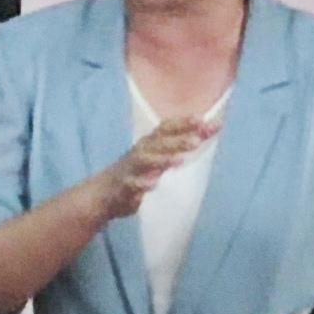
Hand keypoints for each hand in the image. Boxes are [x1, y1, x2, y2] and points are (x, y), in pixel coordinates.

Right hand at [96, 111, 217, 225]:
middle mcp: (141, 151)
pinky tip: (154, 184)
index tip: (202, 119)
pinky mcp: (124, 186)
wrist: (104, 193)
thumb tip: (209, 130)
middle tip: (197, 140)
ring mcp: (131, 168)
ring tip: (180, 160)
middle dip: (178, 140)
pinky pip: (132, 183)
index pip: (166, 128)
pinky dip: (142, 183)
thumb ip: (182, 146)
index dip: (183, 122)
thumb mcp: (160, 157)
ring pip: (146, 160)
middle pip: (159, 141)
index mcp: (150, 142)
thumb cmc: (138, 171)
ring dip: (162, 158)